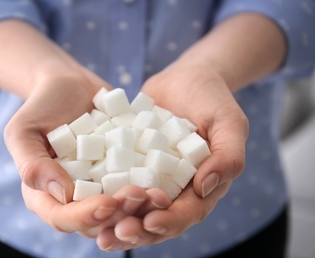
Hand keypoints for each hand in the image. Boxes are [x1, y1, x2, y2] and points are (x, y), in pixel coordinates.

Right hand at [3, 73, 171, 238]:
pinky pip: (137, 187)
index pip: (63, 219)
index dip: (85, 217)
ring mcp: (101, 188)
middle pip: (98, 221)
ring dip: (141, 208)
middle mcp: (76, 199)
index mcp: (46, 196)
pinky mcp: (121, 174)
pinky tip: (166, 182)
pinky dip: (151, 189)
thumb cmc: (41, 107)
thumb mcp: (23, 131)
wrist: (70, 86)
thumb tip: (60, 195)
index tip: (108, 202)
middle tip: (140, 195)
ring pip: (122, 211)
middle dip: (120, 215)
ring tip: (158, 195)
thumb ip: (31, 164)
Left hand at [96, 63, 248, 250]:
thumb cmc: (212, 100)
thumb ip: (228, 156)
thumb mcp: (229, 123)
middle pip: (157, 218)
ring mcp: (151, 178)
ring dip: (117, 222)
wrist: (186, 80)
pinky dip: (104, 196)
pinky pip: (117, 183)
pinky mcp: (131, 165)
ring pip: (134, 209)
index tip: (150, 222)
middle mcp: (175, 189)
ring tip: (98, 232)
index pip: (188, 212)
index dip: (170, 221)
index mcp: (202, 186)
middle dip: (138, 230)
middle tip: (115, 234)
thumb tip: (206, 188)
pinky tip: (85, 202)